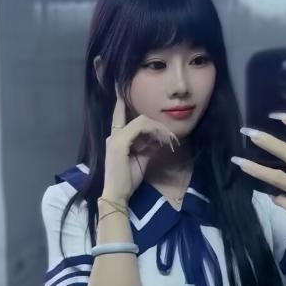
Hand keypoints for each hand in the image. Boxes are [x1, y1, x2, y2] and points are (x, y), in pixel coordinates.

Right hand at [102, 85, 179, 203]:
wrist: (117, 195)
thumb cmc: (128, 180)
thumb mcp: (142, 160)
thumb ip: (149, 148)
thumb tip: (160, 140)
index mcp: (117, 139)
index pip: (119, 116)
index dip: (120, 103)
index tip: (120, 91)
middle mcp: (114, 135)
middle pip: (140, 119)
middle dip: (158, 126)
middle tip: (171, 138)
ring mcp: (115, 138)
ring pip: (142, 121)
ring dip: (159, 130)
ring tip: (169, 141)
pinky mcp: (119, 143)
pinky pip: (140, 129)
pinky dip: (153, 133)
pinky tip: (160, 142)